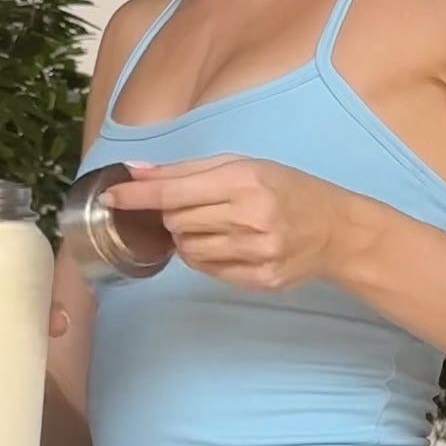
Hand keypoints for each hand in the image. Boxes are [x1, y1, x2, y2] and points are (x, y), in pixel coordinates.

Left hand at [102, 155, 345, 290]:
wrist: (335, 229)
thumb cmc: (286, 189)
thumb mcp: (243, 165)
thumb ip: (187, 171)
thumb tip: (136, 172)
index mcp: (244, 181)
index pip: (173, 192)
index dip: (136, 196)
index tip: (109, 196)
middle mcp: (249, 218)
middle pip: (175, 222)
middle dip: (172, 214)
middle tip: (196, 206)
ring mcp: (255, 253)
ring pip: (187, 249)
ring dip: (187, 237)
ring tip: (216, 225)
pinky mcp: (259, 279)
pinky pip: (207, 270)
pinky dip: (205, 257)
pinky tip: (227, 244)